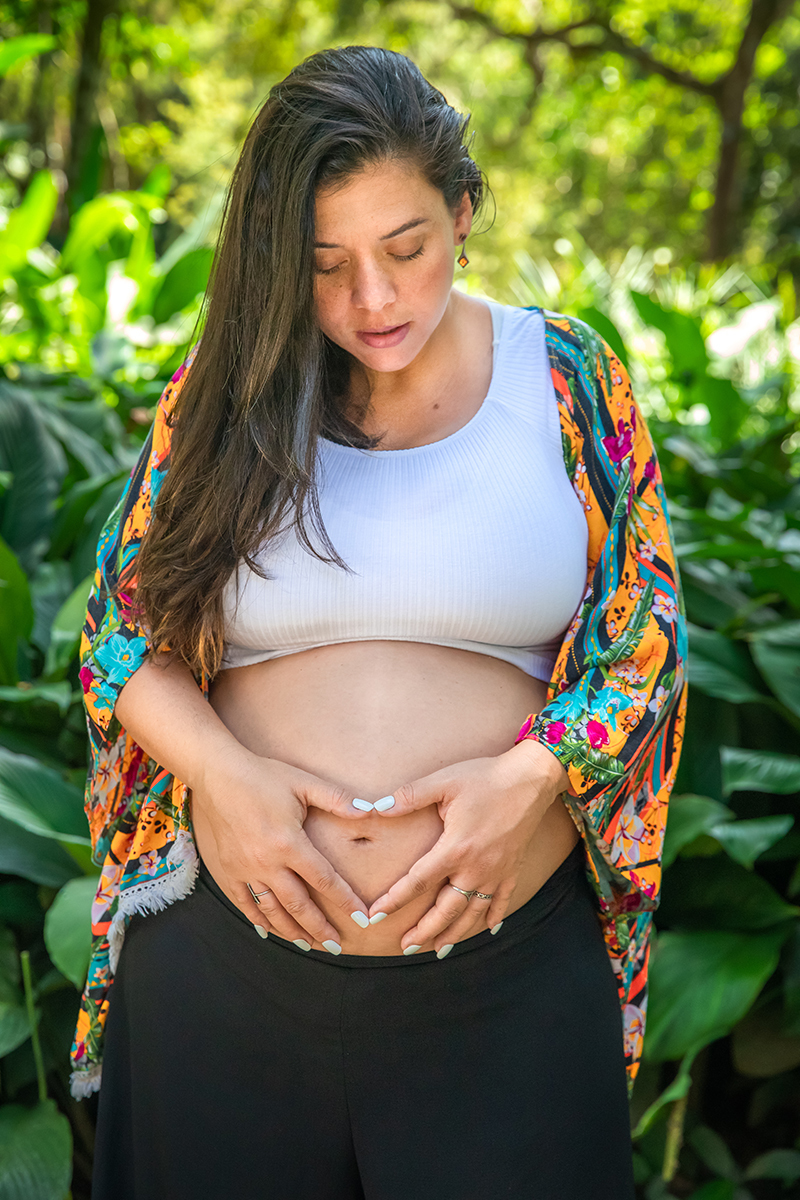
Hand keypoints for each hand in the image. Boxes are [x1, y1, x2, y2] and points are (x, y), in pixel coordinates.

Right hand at [194, 745, 369, 951]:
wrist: (218, 775)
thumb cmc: (264, 776)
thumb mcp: (304, 783)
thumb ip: (338, 799)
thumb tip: (371, 810)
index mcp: (289, 843)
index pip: (324, 880)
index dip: (345, 902)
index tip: (361, 919)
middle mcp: (267, 863)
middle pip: (298, 905)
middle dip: (319, 928)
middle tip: (336, 945)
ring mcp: (245, 869)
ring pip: (272, 910)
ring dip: (292, 931)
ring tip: (309, 945)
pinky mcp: (229, 869)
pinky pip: (245, 902)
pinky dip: (259, 920)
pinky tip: (270, 931)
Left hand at [366, 739, 568, 952]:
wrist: (531, 778)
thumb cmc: (485, 777)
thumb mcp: (444, 781)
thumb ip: (410, 796)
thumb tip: (376, 808)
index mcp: (455, 848)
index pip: (418, 882)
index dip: (394, 900)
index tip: (376, 916)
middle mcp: (476, 867)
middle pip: (446, 909)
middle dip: (424, 931)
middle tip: (406, 947)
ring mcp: (497, 871)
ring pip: (473, 912)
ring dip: (455, 933)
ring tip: (439, 949)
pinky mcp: (513, 868)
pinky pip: (503, 900)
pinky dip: (495, 917)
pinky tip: (488, 930)